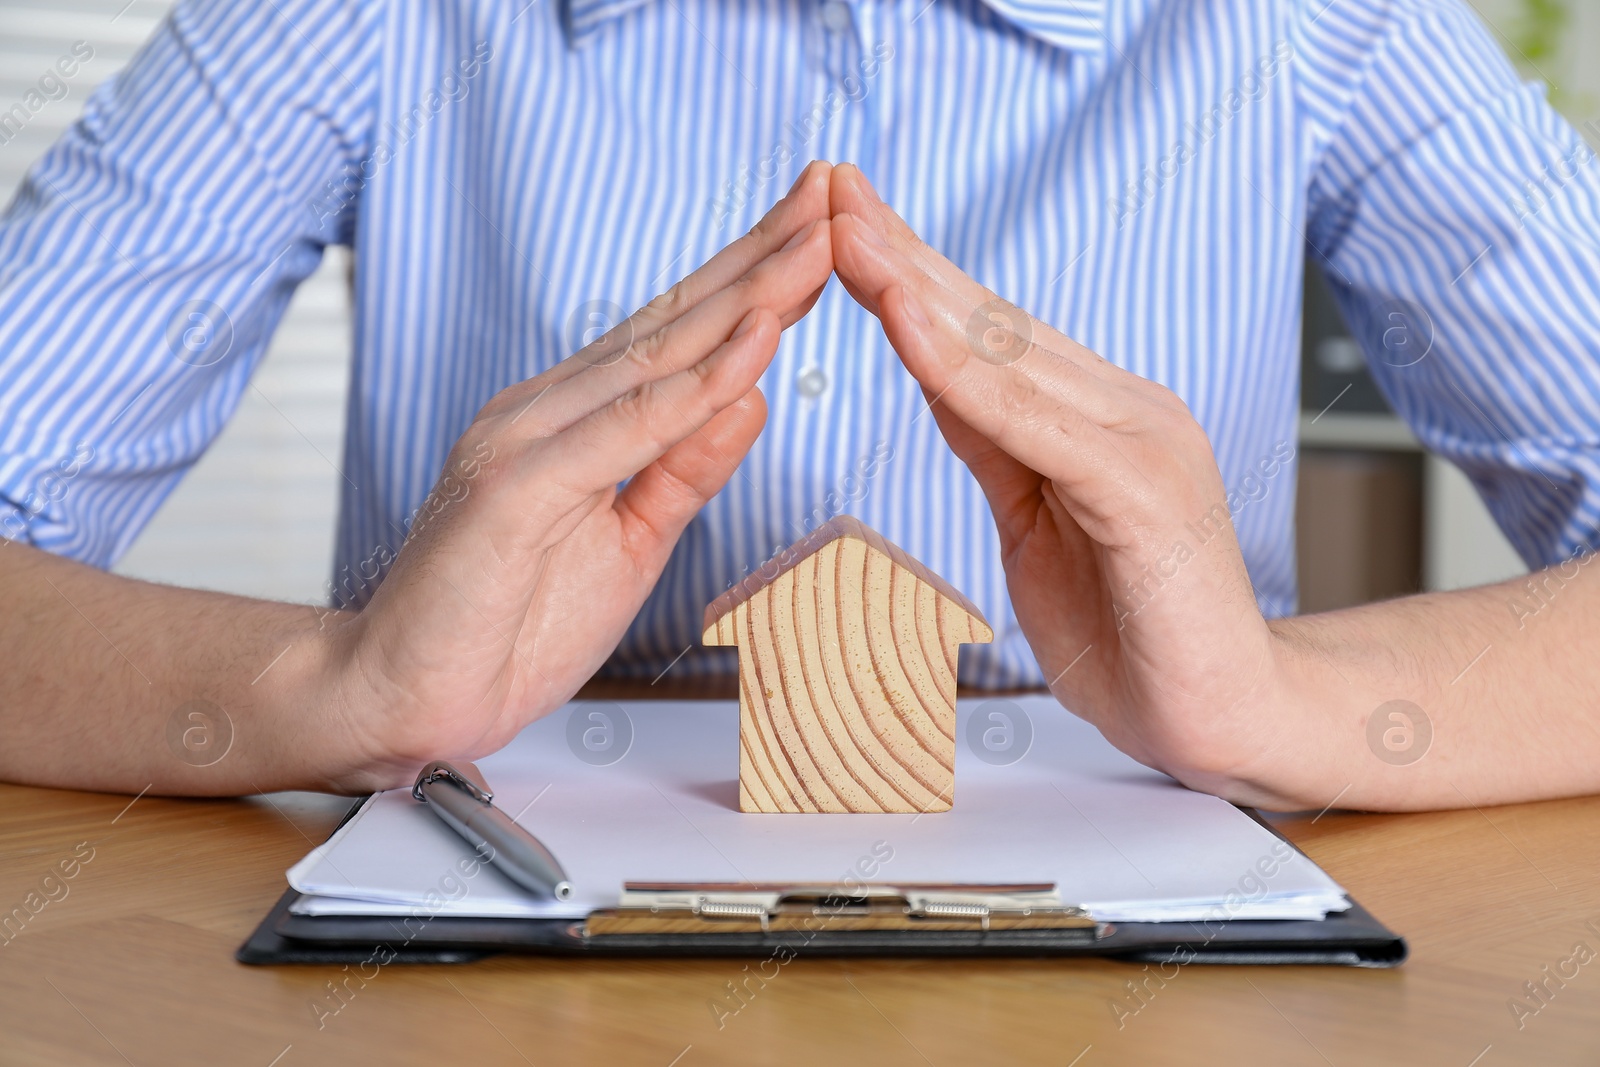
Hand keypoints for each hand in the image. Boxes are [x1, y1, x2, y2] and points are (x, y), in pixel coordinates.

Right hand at [319, 163, 835, 791]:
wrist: (400, 695)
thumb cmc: (503, 624)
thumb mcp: (629, 544)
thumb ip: (684, 469)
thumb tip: (749, 396)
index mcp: (574, 422)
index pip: (679, 337)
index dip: (754, 283)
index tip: (822, 236)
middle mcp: (549, 411)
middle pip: (675, 323)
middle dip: (762, 258)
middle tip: (835, 193)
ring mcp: (527, 440)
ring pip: (655, 358)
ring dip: (743, 299)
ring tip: (813, 246)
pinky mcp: (515, 486)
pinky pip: (622, 431)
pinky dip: (692, 389)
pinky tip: (751, 346)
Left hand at [828, 164, 1293, 802]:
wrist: (1225, 718)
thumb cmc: (1134, 632)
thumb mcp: (1038, 520)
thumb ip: (998, 442)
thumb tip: (937, 373)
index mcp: (1097, 415)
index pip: (988, 331)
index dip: (911, 273)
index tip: (839, 223)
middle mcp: (1124, 408)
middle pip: (992, 321)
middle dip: (902, 255)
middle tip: (827, 191)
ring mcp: (1140, 442)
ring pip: (1009, 354)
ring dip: (918, 291)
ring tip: (848, 234)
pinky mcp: (1143, 491)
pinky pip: (1036, 423)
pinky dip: (966, 372)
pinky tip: (909, 322)